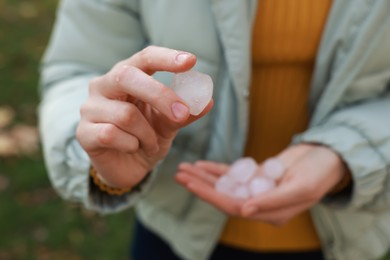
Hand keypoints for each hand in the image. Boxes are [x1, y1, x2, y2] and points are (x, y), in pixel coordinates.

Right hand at [76, 46, 212, 188]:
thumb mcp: (169, 124)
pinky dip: (132, 145)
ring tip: (151, 143)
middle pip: (128, 76)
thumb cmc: (147, 137)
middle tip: (182, 114)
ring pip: (126, 114)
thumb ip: (184, 113)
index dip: (166, 57)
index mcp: (127, 76)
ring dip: (148, 134)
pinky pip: (112, 134)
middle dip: (160, 96)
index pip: (144, 58)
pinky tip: (132, 148)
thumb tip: (208, 102)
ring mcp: (90, 108)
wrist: (126, 167)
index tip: (191, 61)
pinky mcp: (84, 132)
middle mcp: (104, 85)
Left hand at [176, 144, 346, 224]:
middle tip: (179, 174)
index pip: (232, 207)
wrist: (329, 157)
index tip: (190, 184)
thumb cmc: (319, 173)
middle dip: (200, 186)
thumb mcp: (300, 187)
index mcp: (269, 213)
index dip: (210, 196)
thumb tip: (242, 211)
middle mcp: (259, 204)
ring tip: (184, 169)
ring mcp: (257, 190)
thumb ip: (272, 201)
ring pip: (225, 185)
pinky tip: (201, 165)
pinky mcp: (257, 176)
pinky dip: (217, 170)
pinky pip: (233, 174)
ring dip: (204, 177)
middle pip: (223, 196)